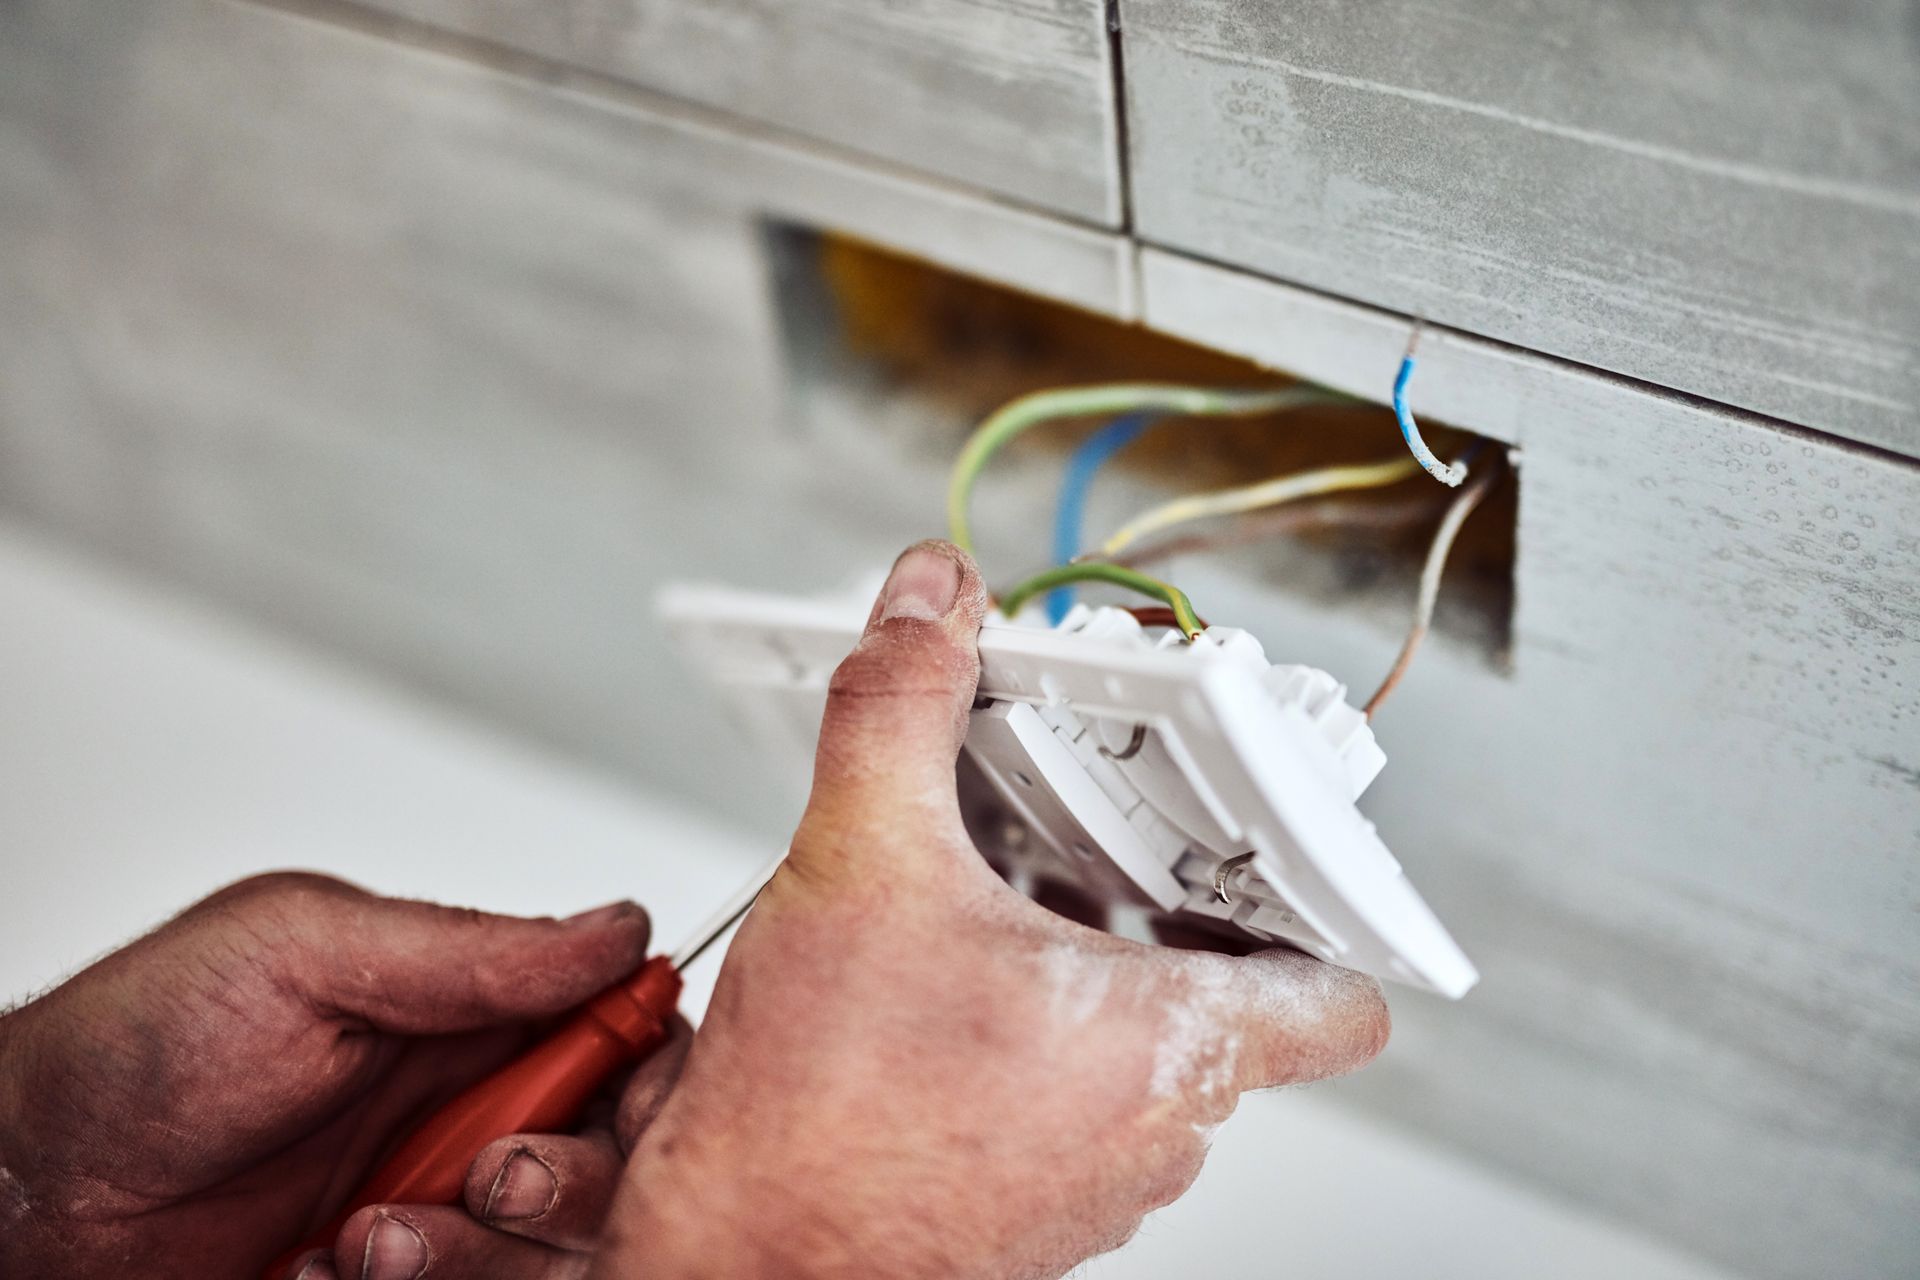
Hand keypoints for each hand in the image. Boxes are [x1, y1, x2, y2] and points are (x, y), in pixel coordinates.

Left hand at [0, 874, 673, 1278]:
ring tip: (364, 1237)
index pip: (622, 1031)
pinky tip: (327, 1271)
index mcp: (466, 1011)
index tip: (627, 1096)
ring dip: (472, 1254)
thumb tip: (618, 928)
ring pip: (544, 1250)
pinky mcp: (391, 1277)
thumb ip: (470, 951)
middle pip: (609, 1157)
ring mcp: (428, 1209)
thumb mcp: (305, 954)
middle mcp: (462, 1110)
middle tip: (485, 1177)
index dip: (649, 1069)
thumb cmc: (135, 1049)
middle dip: (565, 1180)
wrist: (24, 1192)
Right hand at [597, 541, 1390, 1278]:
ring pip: (1140, 1060)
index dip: (1329, 916)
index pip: (1343, 999)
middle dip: (1159, 913)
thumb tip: (928, 604)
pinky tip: (937, 1002)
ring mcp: (1095, 1186)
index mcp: (1166, 1043)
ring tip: (999, 916)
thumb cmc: (813, 1117)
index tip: (1282, 858)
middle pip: (1226, 1003)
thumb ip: (900, 709)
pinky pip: (1069, 1111)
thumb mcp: (860, 862)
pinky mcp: (1026, 1215)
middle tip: (1093, 843)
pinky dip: (1029, 1048)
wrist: (726, 1261)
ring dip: (1085, 984)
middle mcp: (1154, 1132)